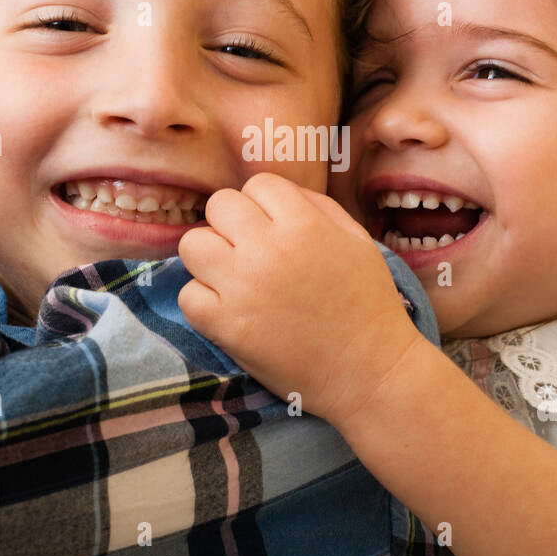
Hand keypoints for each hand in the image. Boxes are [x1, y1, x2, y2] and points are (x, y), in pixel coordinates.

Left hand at [177, 172, 423, 426]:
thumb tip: (275, 195)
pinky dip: (203, 302)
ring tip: (232, 277)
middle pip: (219, 205)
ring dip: (209, 258)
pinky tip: (228, 310)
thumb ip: (318, 207)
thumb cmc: (368, 304)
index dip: (264, 205)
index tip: (274, 229)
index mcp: (304, 224)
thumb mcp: (357, 241)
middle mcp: (268, 249)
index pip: (258, 184)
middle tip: (249, 251)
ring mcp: (242, 287)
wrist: (369, 371)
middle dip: (232, 223)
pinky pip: (188, 295)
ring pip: (192, 245)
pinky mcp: (226, 326)